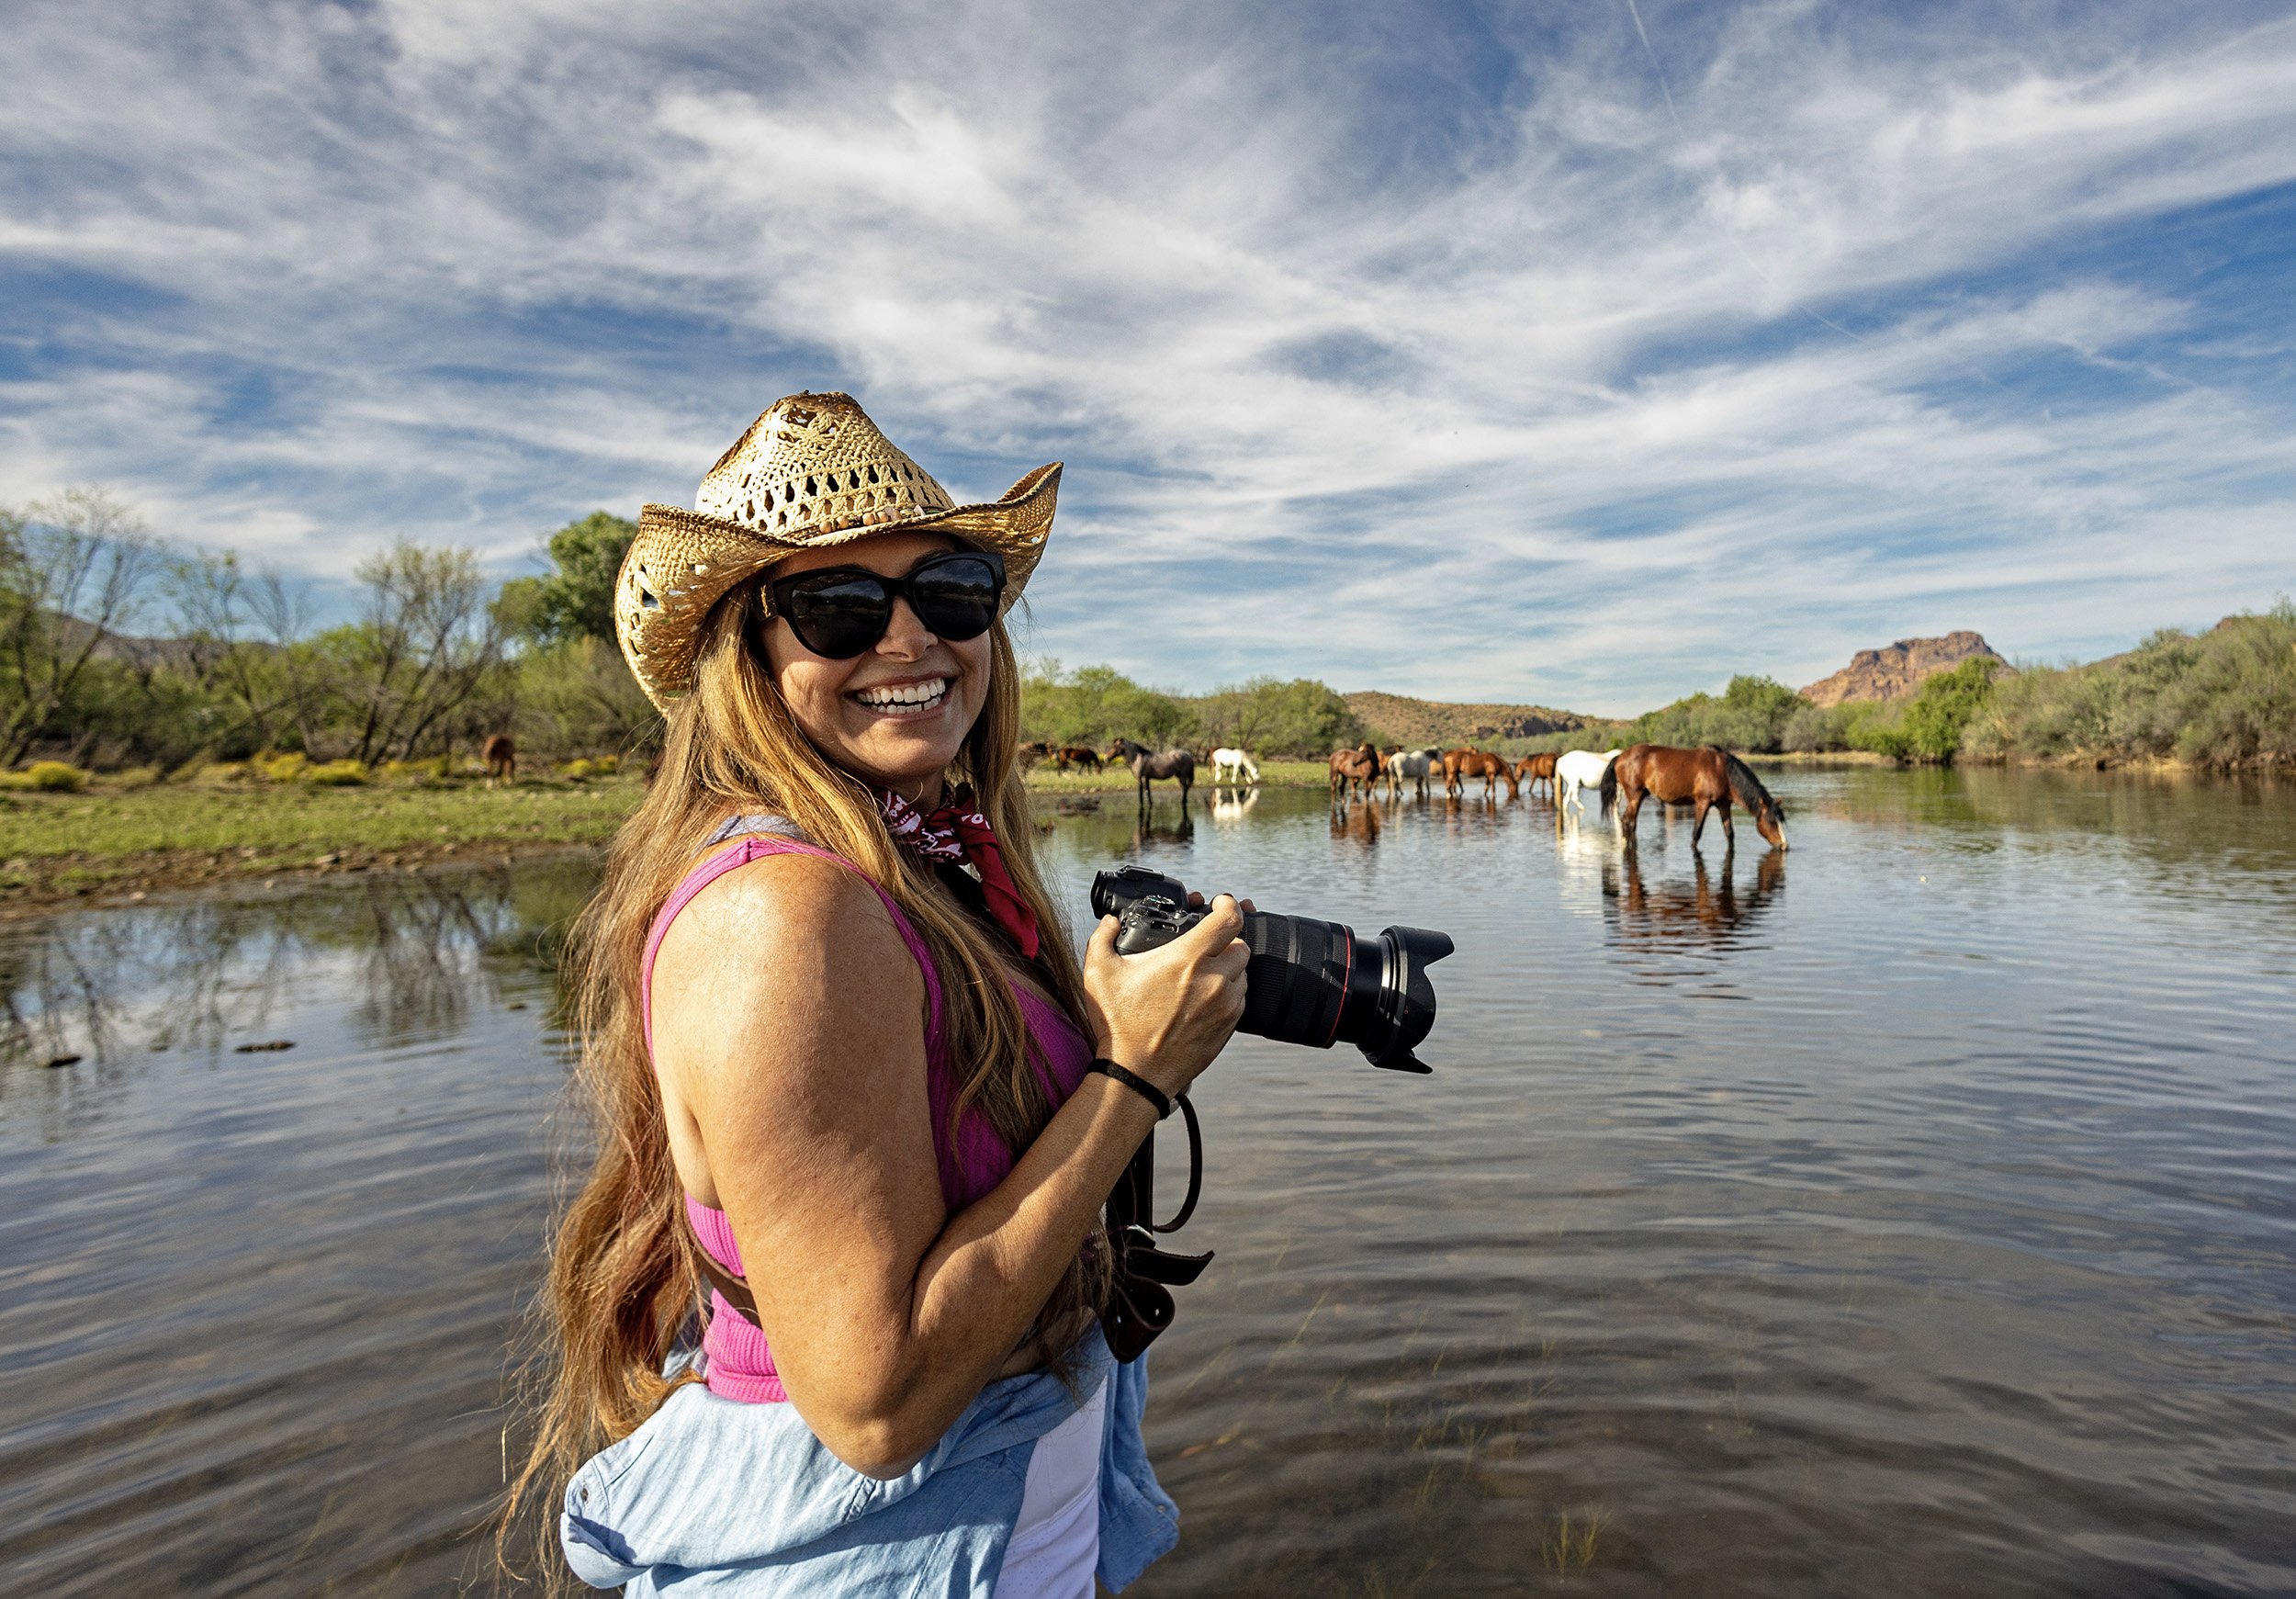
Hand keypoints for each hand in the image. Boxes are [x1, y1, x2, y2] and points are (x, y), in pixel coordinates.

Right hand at [1082, 894, 1248, 1099]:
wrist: (1135, 1073)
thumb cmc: (1118, 1024)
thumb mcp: (1099, 973)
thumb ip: (1102, 938)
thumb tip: (1110, 922)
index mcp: (1187, 959)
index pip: (1229, 920)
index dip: (1228, 905)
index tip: (1221, 902)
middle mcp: (1213, 980)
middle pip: (1240, 946)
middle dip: (1226, 940)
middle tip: (1206, 944)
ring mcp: (1225, 1005)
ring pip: (1242, 974)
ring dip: (1227, 968)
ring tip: (1202, 973)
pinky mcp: (1228, 1027)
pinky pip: (1238, 1000)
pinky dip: (1227, 993)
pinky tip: (1204, 998)